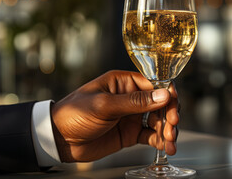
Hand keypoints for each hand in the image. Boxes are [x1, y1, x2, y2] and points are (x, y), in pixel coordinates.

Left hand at [51, 70, 178, 162]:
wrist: (58, 139)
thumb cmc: (74, 114)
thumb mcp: (104, 105)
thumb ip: (134, 102)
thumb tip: (163, 95)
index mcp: (123, 82)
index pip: (154, 84)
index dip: (167, 96)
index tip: (174, 108)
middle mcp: (130, 97)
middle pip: (159, 103)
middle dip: (169, 115)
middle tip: (171, 128)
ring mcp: (131, 116)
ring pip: (158, 120)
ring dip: (167, 130)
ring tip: (170, 143)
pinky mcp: (130, 133)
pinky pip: (150, 135)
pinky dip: (160, 141)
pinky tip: (165, 148)